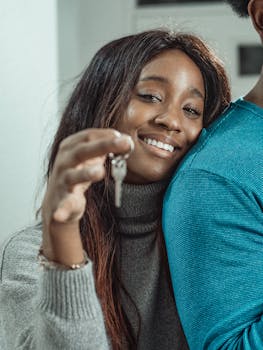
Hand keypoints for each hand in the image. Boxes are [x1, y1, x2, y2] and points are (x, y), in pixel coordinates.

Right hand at [41, 128, 131, 263]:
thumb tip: (127, 140)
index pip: (88, 136)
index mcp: (70, 147)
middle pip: (83, 151)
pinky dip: (61, 211)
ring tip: (100, 171)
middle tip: (125, 143)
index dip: (106, 135)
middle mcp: (64, 161)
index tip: (124, 136)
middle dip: (104, 145)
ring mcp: (62, 180)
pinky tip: (61, 215)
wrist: (57, 200)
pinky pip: (62, 205)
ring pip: (72, 176)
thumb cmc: (77, 172)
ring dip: (85, 174)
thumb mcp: (90, 157)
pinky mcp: (62, 200)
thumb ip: (105, 147)